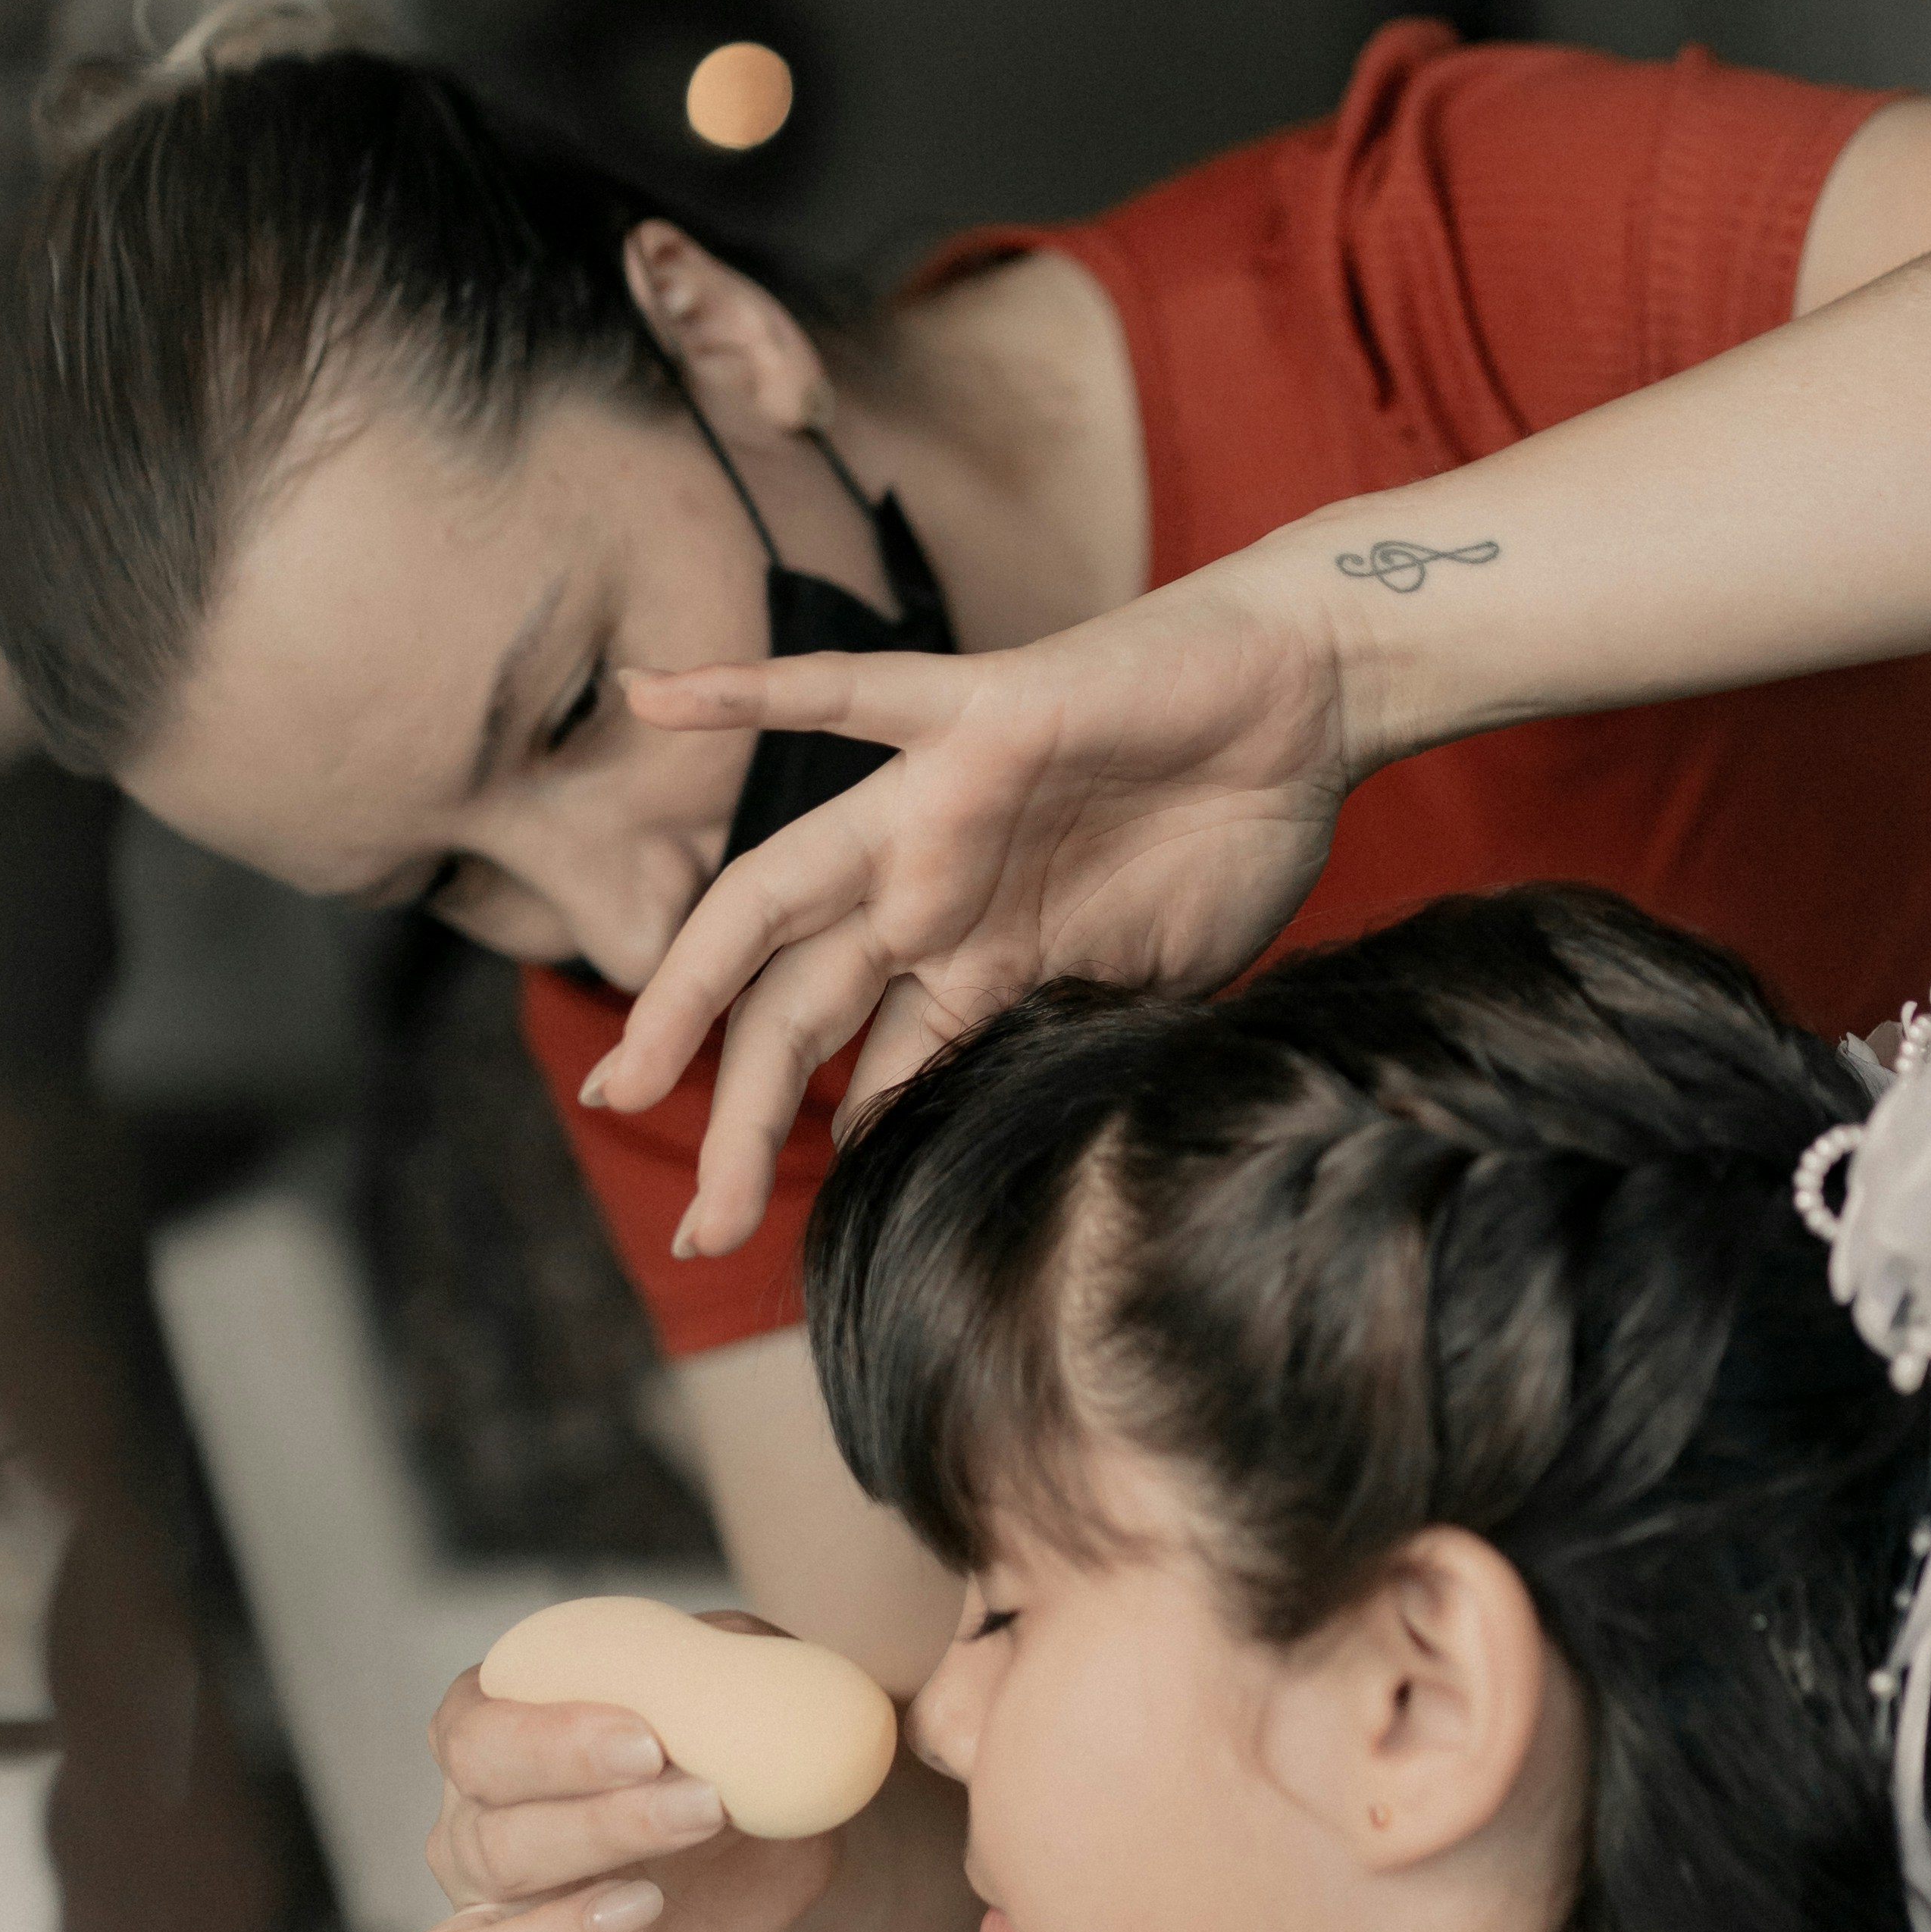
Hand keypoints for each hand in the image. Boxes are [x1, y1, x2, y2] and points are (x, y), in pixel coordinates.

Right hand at [390, 1608, 843, 1931]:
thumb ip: (710, 1678)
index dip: (554, 1746)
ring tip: (644, 1909)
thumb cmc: (731, 1732)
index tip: (649, 1743)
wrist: (786, 1818)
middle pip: (487, 1847)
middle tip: (704, 1807)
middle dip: (601, 1830)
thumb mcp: (733, 1677)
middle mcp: (469, 1836)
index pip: (478, 1741)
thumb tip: (719, 1713)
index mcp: (490, 1733)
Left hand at [583, 552, 1351, 1254]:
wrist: (1302, 699)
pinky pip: (850, 694)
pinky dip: (748, 692)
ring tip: (628, 1077)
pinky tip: (650, 695)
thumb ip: (1071, 1048)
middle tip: (699, 1230)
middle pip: (799, 1016)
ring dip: (695, 987)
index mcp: (973, 965)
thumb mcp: (1152, 989)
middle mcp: (930, 893)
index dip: (803, 1158)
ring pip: (780, 899)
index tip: (742, 1240)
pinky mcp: (975, 713)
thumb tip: (1022, 1156)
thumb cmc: (1238, 836)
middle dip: (740, 1125)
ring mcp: (937, 806)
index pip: (863, 1075)